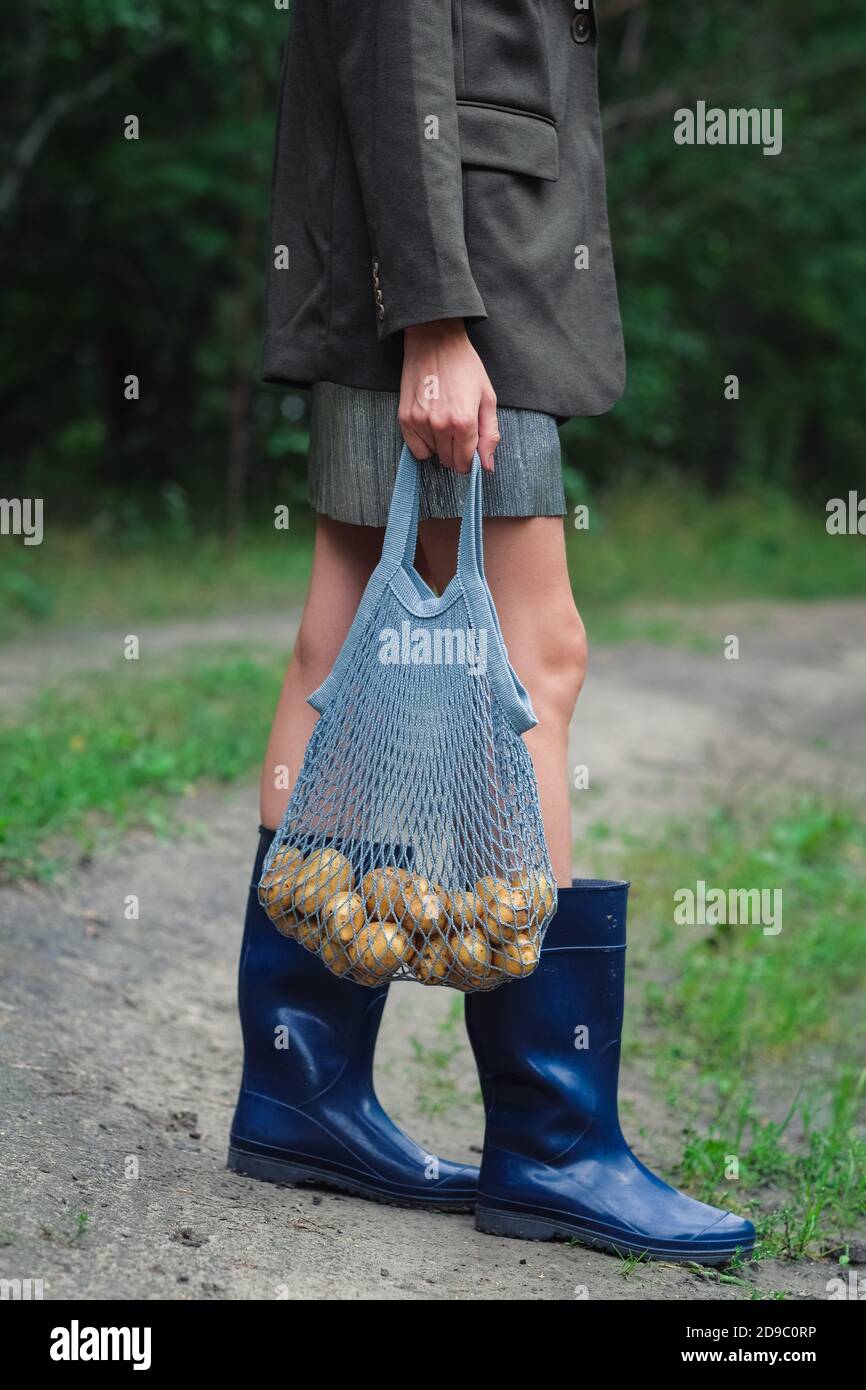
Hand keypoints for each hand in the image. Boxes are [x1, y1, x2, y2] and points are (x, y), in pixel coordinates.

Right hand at [399, 319, 498, 473]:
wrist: (435, 341)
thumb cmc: (464, 366)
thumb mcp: (487, 398)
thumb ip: (489, 434)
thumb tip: (486, 466)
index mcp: (464, 422)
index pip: (465, 462)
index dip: (470, 460)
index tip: (470, 449)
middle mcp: (440, 426)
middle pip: (449, 461)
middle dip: (456, 453)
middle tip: (458, 430)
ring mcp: (420, 423)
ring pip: (433, 454)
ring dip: (440, 445)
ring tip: (443, 418)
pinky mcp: (405, 418)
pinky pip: (415, 448)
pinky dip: (423, 443)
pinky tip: (430, 425)